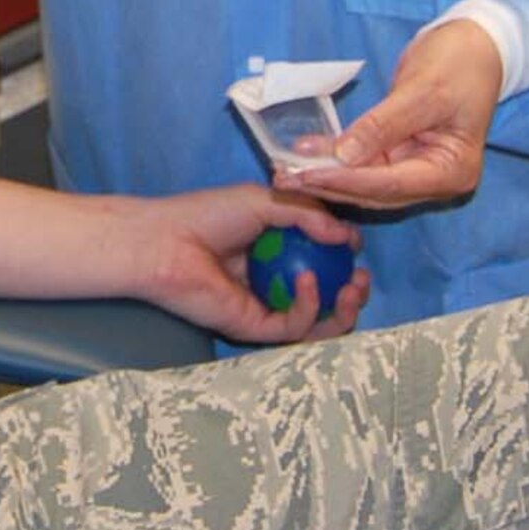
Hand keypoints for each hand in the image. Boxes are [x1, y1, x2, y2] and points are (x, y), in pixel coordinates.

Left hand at [132, 187, 367, 343]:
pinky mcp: (255, 327)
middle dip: (354, 293)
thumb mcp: (265, 202)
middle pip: (327, 299)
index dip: (344, 259)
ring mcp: (266, 307)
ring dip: (344, 309)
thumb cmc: (206, 215)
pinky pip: (295, 326)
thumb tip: (351, 237)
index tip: (356, 245)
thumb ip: (309, 216)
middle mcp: (274, 283)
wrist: (166, 241)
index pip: (322, 264)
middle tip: (362, 277)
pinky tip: (308, 281)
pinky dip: (310, 306)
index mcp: (275, 253)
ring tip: (353, 287)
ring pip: (318, 323)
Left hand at [279, 20, 499, 209]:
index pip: (391, 185)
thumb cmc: (459, 64)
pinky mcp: (399, 153)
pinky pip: (363, 162)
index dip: (347, 181)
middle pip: (375, 191)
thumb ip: (384, 125)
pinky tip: (304, 153)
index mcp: (453, 171)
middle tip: (283, 178)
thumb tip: (345, 156)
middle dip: (330, 184)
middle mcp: (435, 179)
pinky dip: (335, 159)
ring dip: (326, 176)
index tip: (306, 175)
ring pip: (365, 182)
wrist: (472, 46)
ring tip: (284, 171)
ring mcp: (417, 168)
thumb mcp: (423, 92)